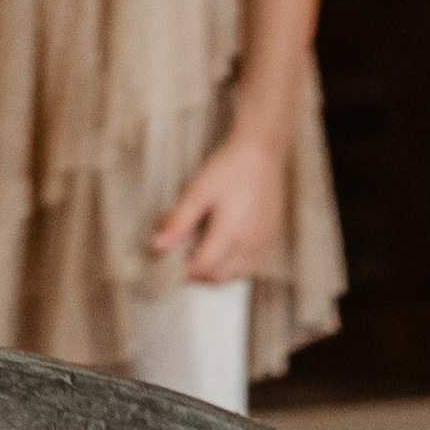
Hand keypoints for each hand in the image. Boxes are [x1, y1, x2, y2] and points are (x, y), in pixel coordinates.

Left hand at [150, 124, 283, 286]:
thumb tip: (159, 245)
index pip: (204, 268)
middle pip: (220, 277)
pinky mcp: (270, 238)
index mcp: (231, 234)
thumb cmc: (230, 167)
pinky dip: (234, 267)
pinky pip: (252, 266)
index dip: (184, 271)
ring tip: (199, 258)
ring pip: (238, 276)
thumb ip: (179, 221)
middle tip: (180, 262)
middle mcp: (250, 244)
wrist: (261, 152)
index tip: (169, 265)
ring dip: (217, 274)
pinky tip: (222, 252)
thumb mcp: (199, 191)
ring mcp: (263, 243)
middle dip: (198, 276)